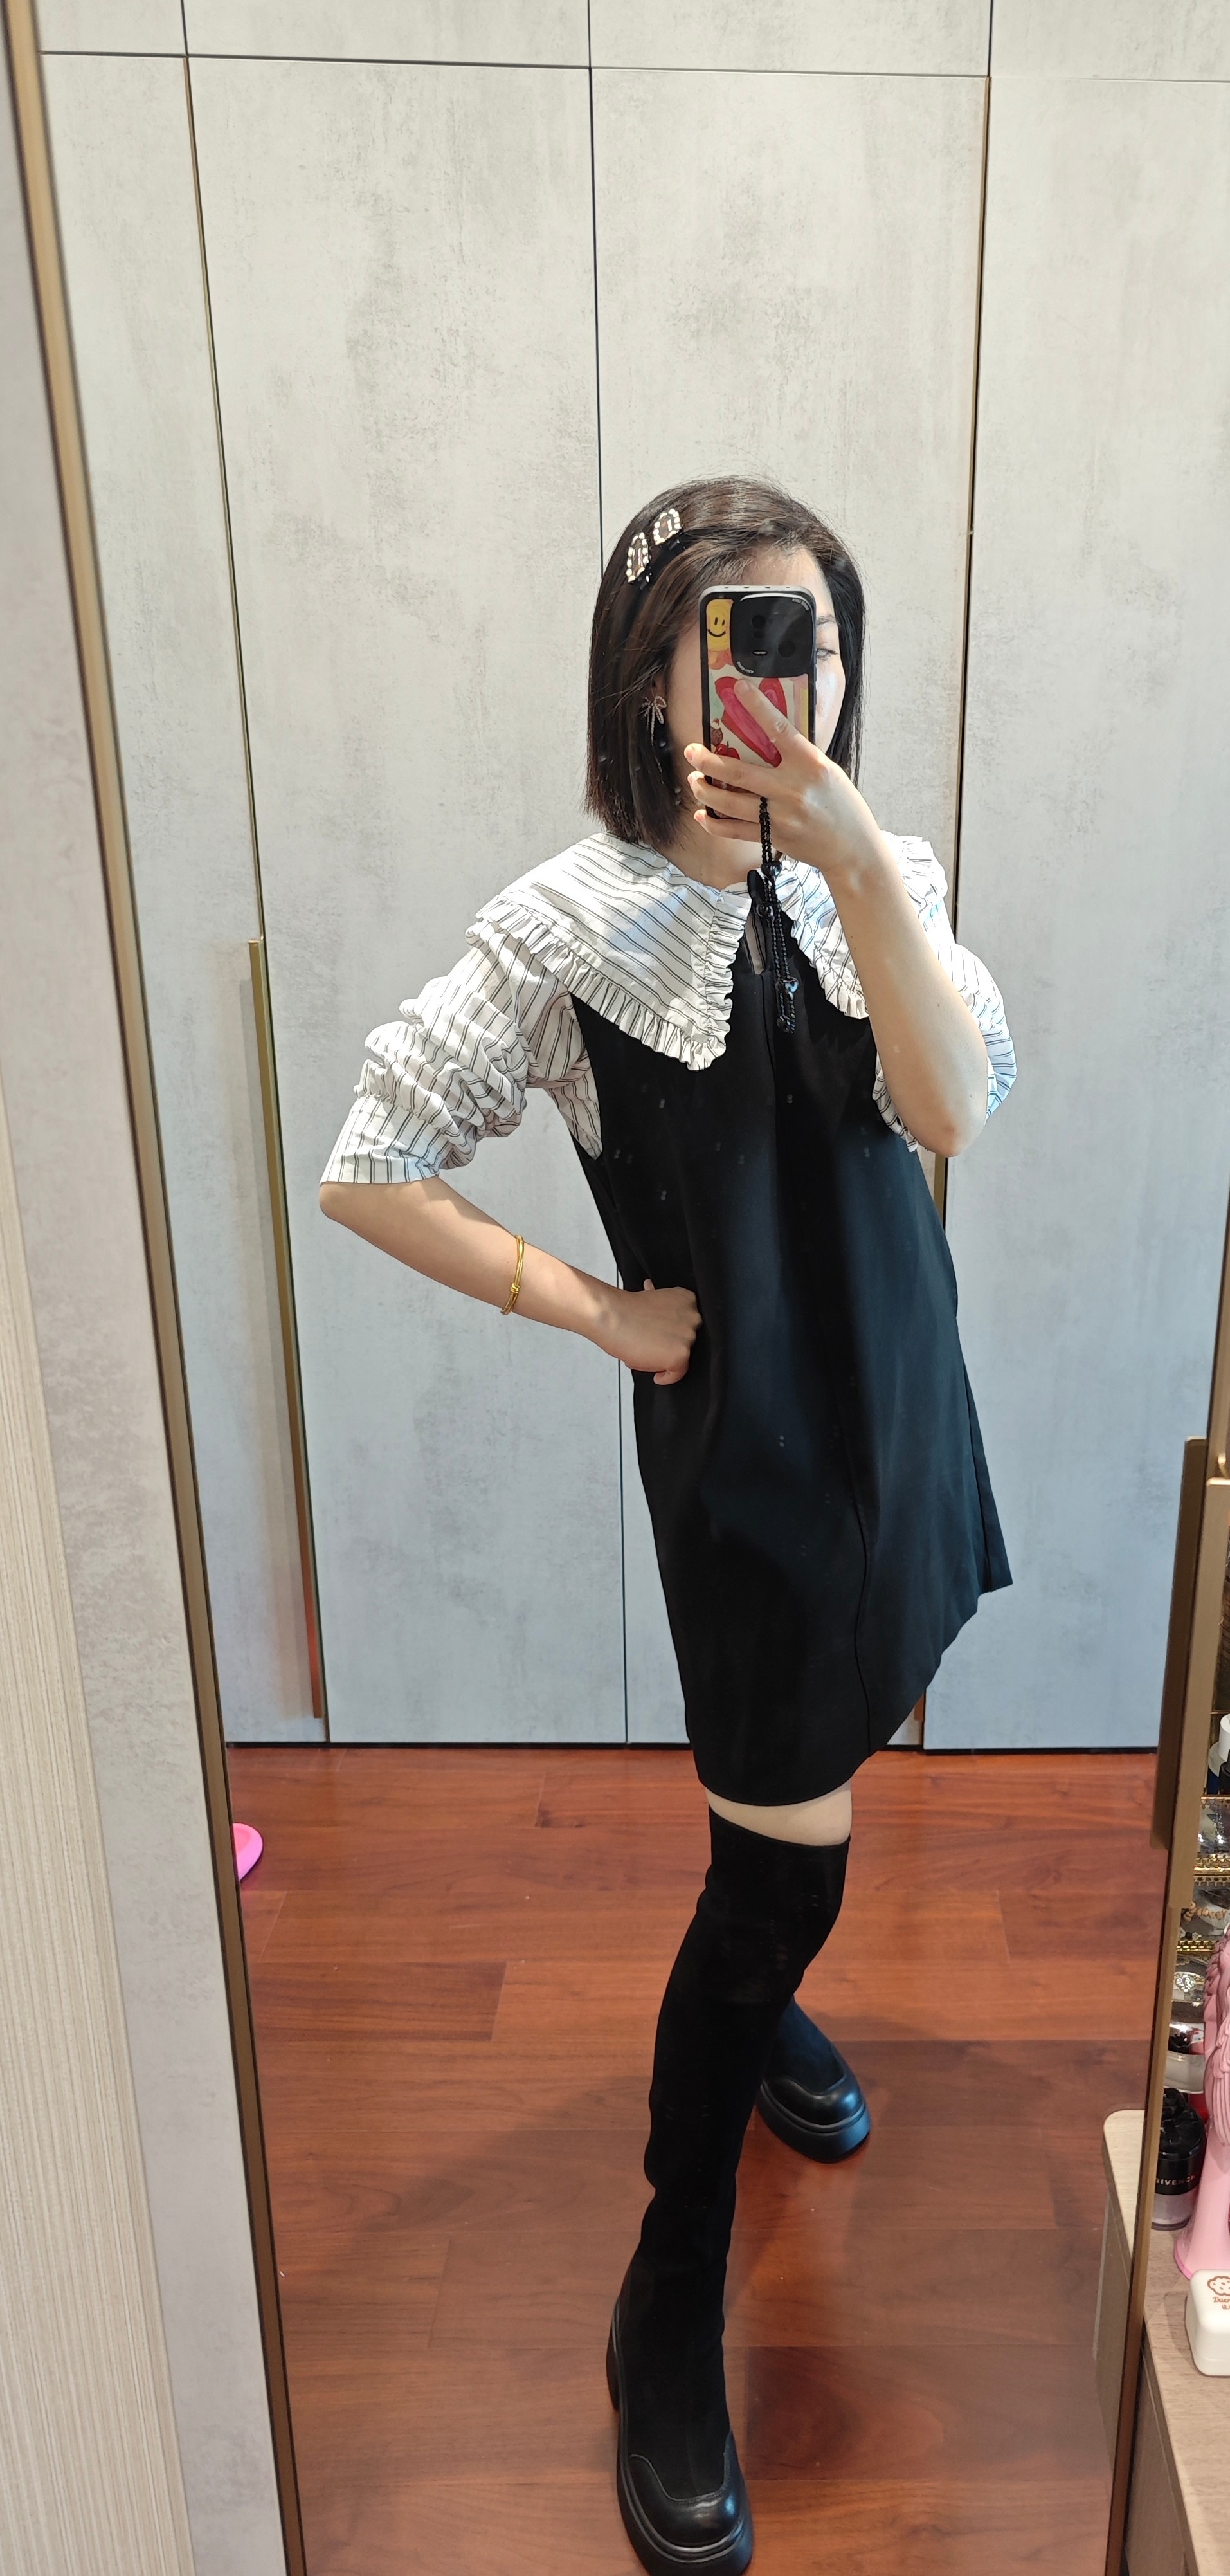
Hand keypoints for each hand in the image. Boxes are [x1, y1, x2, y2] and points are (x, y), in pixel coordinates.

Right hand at [595, 1280, 700, 1384]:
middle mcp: (692, 1317)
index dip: (671, 1333)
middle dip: (668, 1345)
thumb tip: (661, 1316)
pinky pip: (678, 1373)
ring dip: (663, 1359)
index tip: (663, 1339)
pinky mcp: (681, 1354)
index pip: (687, 1323)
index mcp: (686, 1299)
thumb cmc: (623, 1309)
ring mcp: (688, 1336)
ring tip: (644, 1355)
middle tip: (650, 1347)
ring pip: (681, 1356)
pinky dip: (667, 1377)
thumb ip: (663, 1310)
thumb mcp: (652, 1301)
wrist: (611, 1315)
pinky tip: (657, 1375)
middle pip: (685, 1340)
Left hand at [684, 678, 882, 883]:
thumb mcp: (827, 773)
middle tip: (691, 751)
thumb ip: (799, 759)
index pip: (779, 729)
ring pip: (730, 803)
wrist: (853, 849)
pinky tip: (703, 814)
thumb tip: (770, 739)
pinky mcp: (772, 837)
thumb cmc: (842, 807)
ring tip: (694, 780)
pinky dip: (714, 823)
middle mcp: (792, 789)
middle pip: (739, 772)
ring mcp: (780, 816)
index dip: (758, 707)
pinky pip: (734, 830)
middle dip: (708, 761)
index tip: (739, 689)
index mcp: (810, 765)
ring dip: (705, 790)